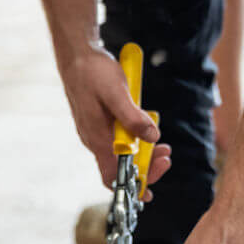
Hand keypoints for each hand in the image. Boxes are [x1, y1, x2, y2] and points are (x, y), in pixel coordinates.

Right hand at [62, 43, 170, 194]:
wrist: (76, 55)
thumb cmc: (93, 71)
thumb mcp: (116, 92)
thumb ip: (132, 117)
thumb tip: (152, 137)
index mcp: (97, 137)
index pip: (113, 176)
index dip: (132, 185)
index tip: (150, 188)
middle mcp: (95, 139)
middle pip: (120, 167)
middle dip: (145, 165)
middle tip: (166, 154)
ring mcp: (96, 131)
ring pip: (122, 153)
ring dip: (143, 152)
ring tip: (162, 144)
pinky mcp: (100, 122)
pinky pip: (119, 139)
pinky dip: (135, 138)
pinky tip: (146, 127)